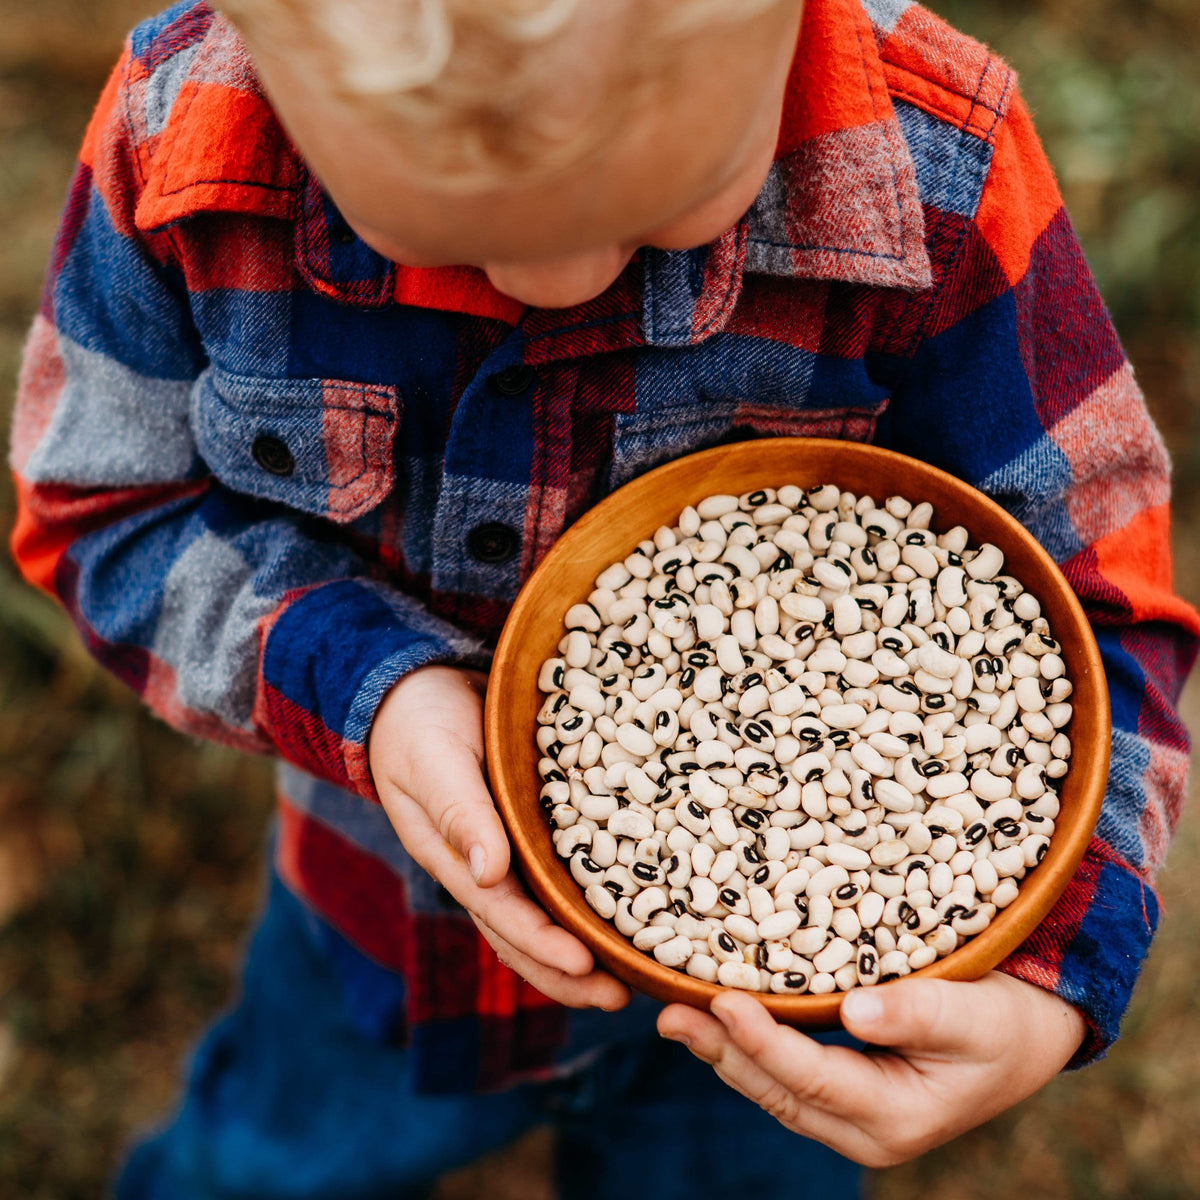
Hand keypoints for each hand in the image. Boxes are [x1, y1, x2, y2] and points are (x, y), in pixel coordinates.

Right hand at [368, 665, 628, 1010]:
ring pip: (549, 915)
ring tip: (636, 975)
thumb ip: (459, 815)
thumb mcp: (433, 761)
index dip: (542, 945)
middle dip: (571, 974)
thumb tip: (490, 875)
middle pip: (528, 937)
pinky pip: (564, 875)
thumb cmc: (419, 724)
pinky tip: (633, 912)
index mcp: (454, 860)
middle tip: (621, 1000)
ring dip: (588, 949)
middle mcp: (485, 868)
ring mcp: (509, 854)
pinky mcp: (533, 830)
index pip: (501, 916)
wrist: (419, 689)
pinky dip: (595, 899)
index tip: (584, 966)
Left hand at [657, 971, 1085, 1166]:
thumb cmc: (1002, 1023)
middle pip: (777, 1092)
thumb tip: (853, 1010)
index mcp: (896, 1117)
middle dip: (720, 1051)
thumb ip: (917, 1013)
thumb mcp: (974, 1016)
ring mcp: (849, 1121)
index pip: (812, 1079)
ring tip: (675, 1015)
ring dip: (722, 1052)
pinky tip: (716, 1020)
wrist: (1023, 1041)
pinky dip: (746, 1050)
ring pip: (771, 1091)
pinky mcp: (841, 1098)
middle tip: (668, 1013)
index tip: (722, 1002)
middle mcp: (864, 1132)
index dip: (762, 1041)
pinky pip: (783, 1080)